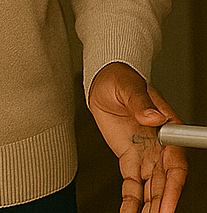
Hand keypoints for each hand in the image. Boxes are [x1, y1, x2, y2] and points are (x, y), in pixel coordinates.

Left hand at [88, 62, 186, 212]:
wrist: (104, 81)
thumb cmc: (120, 79)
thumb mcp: (128, 87)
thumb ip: (141, 102)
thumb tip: (154, 116)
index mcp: (167, 128)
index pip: (175, 163)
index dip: (173, 184)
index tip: (167, 201)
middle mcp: (160, 146)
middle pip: (165, 181)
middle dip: (162, 202)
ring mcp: (144, 155)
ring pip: (150, 187)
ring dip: (149, 206)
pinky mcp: (128, 159)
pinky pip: (132, 184)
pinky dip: (131, 200)